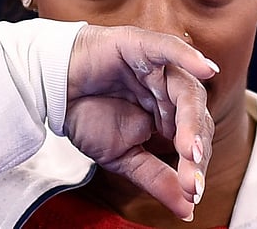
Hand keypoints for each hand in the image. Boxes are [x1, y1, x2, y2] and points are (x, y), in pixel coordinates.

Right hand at [64, 25, 216, 220]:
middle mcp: (168, 90)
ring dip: (191, 120)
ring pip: (186, 90)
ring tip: (189, 149)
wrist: (49, 90)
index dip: (194, 166)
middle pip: (195, 117)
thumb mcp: (123, 156)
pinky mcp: (140, 45)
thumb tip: (188, 210)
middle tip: (191, 178)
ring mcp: (158, 67)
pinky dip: (188, 56)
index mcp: (169, 115)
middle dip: (194, 149)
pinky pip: (169, 49)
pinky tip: (206, 69)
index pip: (194, 140)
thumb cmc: (85, 115)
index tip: (192, 193)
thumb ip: (157, 178)